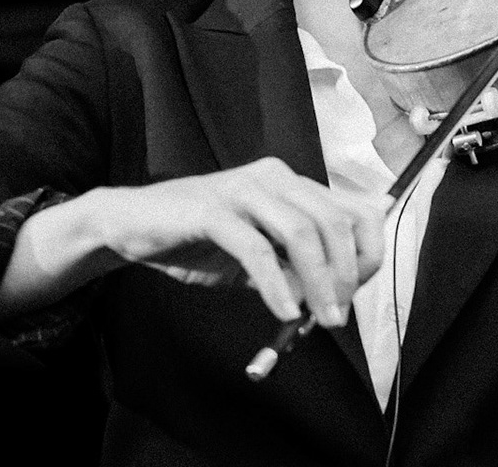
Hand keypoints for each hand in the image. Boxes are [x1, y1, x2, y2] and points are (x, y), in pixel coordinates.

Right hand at [93, 157, 386, 327]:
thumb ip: (293, 267)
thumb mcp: (258, 254)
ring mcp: (243, 190)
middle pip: (334, 221)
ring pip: (302, 233)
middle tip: (338, 314)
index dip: (367, 251)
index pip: (354, 209)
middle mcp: (274, 177)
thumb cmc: (198, 239)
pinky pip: (256, 250)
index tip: (358, 290)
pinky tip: (284, 311)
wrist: (130, 223)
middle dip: (346, 273)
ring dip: (319, 283)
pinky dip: (276, 286)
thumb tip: (334, 298)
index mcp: (290, 183)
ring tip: (320, 318)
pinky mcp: (213, 209)